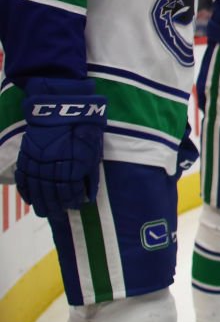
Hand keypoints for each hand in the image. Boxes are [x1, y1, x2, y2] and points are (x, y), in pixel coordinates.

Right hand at [15, 78, 105, 217]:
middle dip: (55, 207)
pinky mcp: (26, 155)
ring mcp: (37, 162)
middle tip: (58, 217)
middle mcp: (53, 167)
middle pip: (51, 194)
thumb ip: (90, 173)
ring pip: (37, 189)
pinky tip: (29, 199)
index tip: (75, 207)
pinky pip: (23, 177)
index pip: (70, 191)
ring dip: (40, 203)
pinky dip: (26, 190)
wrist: (60, 104)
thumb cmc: (84, 125)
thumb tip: (89, 194)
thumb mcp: (94, 148)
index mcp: (73, 166)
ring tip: (44, 213)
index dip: (72, 201)